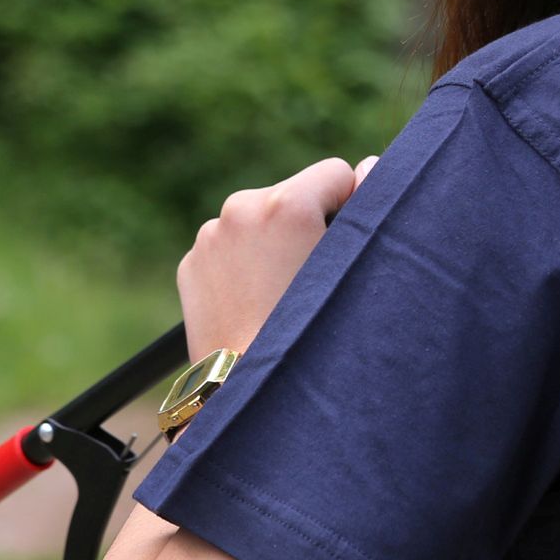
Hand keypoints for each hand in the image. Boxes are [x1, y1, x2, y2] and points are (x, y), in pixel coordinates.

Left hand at [178, 154, 379, 359]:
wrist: (248, 393)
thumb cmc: (313, 335)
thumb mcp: (354, 267)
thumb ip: (368, 203)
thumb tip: (368, 166)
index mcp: (285, 203)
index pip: (335, 173)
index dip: (349, 206)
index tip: (341, 247)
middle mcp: (240, 208)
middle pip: (294, 195)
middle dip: (306, 224)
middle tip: (310, 279)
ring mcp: (209, 236)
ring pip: (259, 221)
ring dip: (273, 243)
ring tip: (281, 295)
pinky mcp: (190, 262)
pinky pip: (229, 247)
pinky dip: (243, 265)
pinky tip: (254, 301)